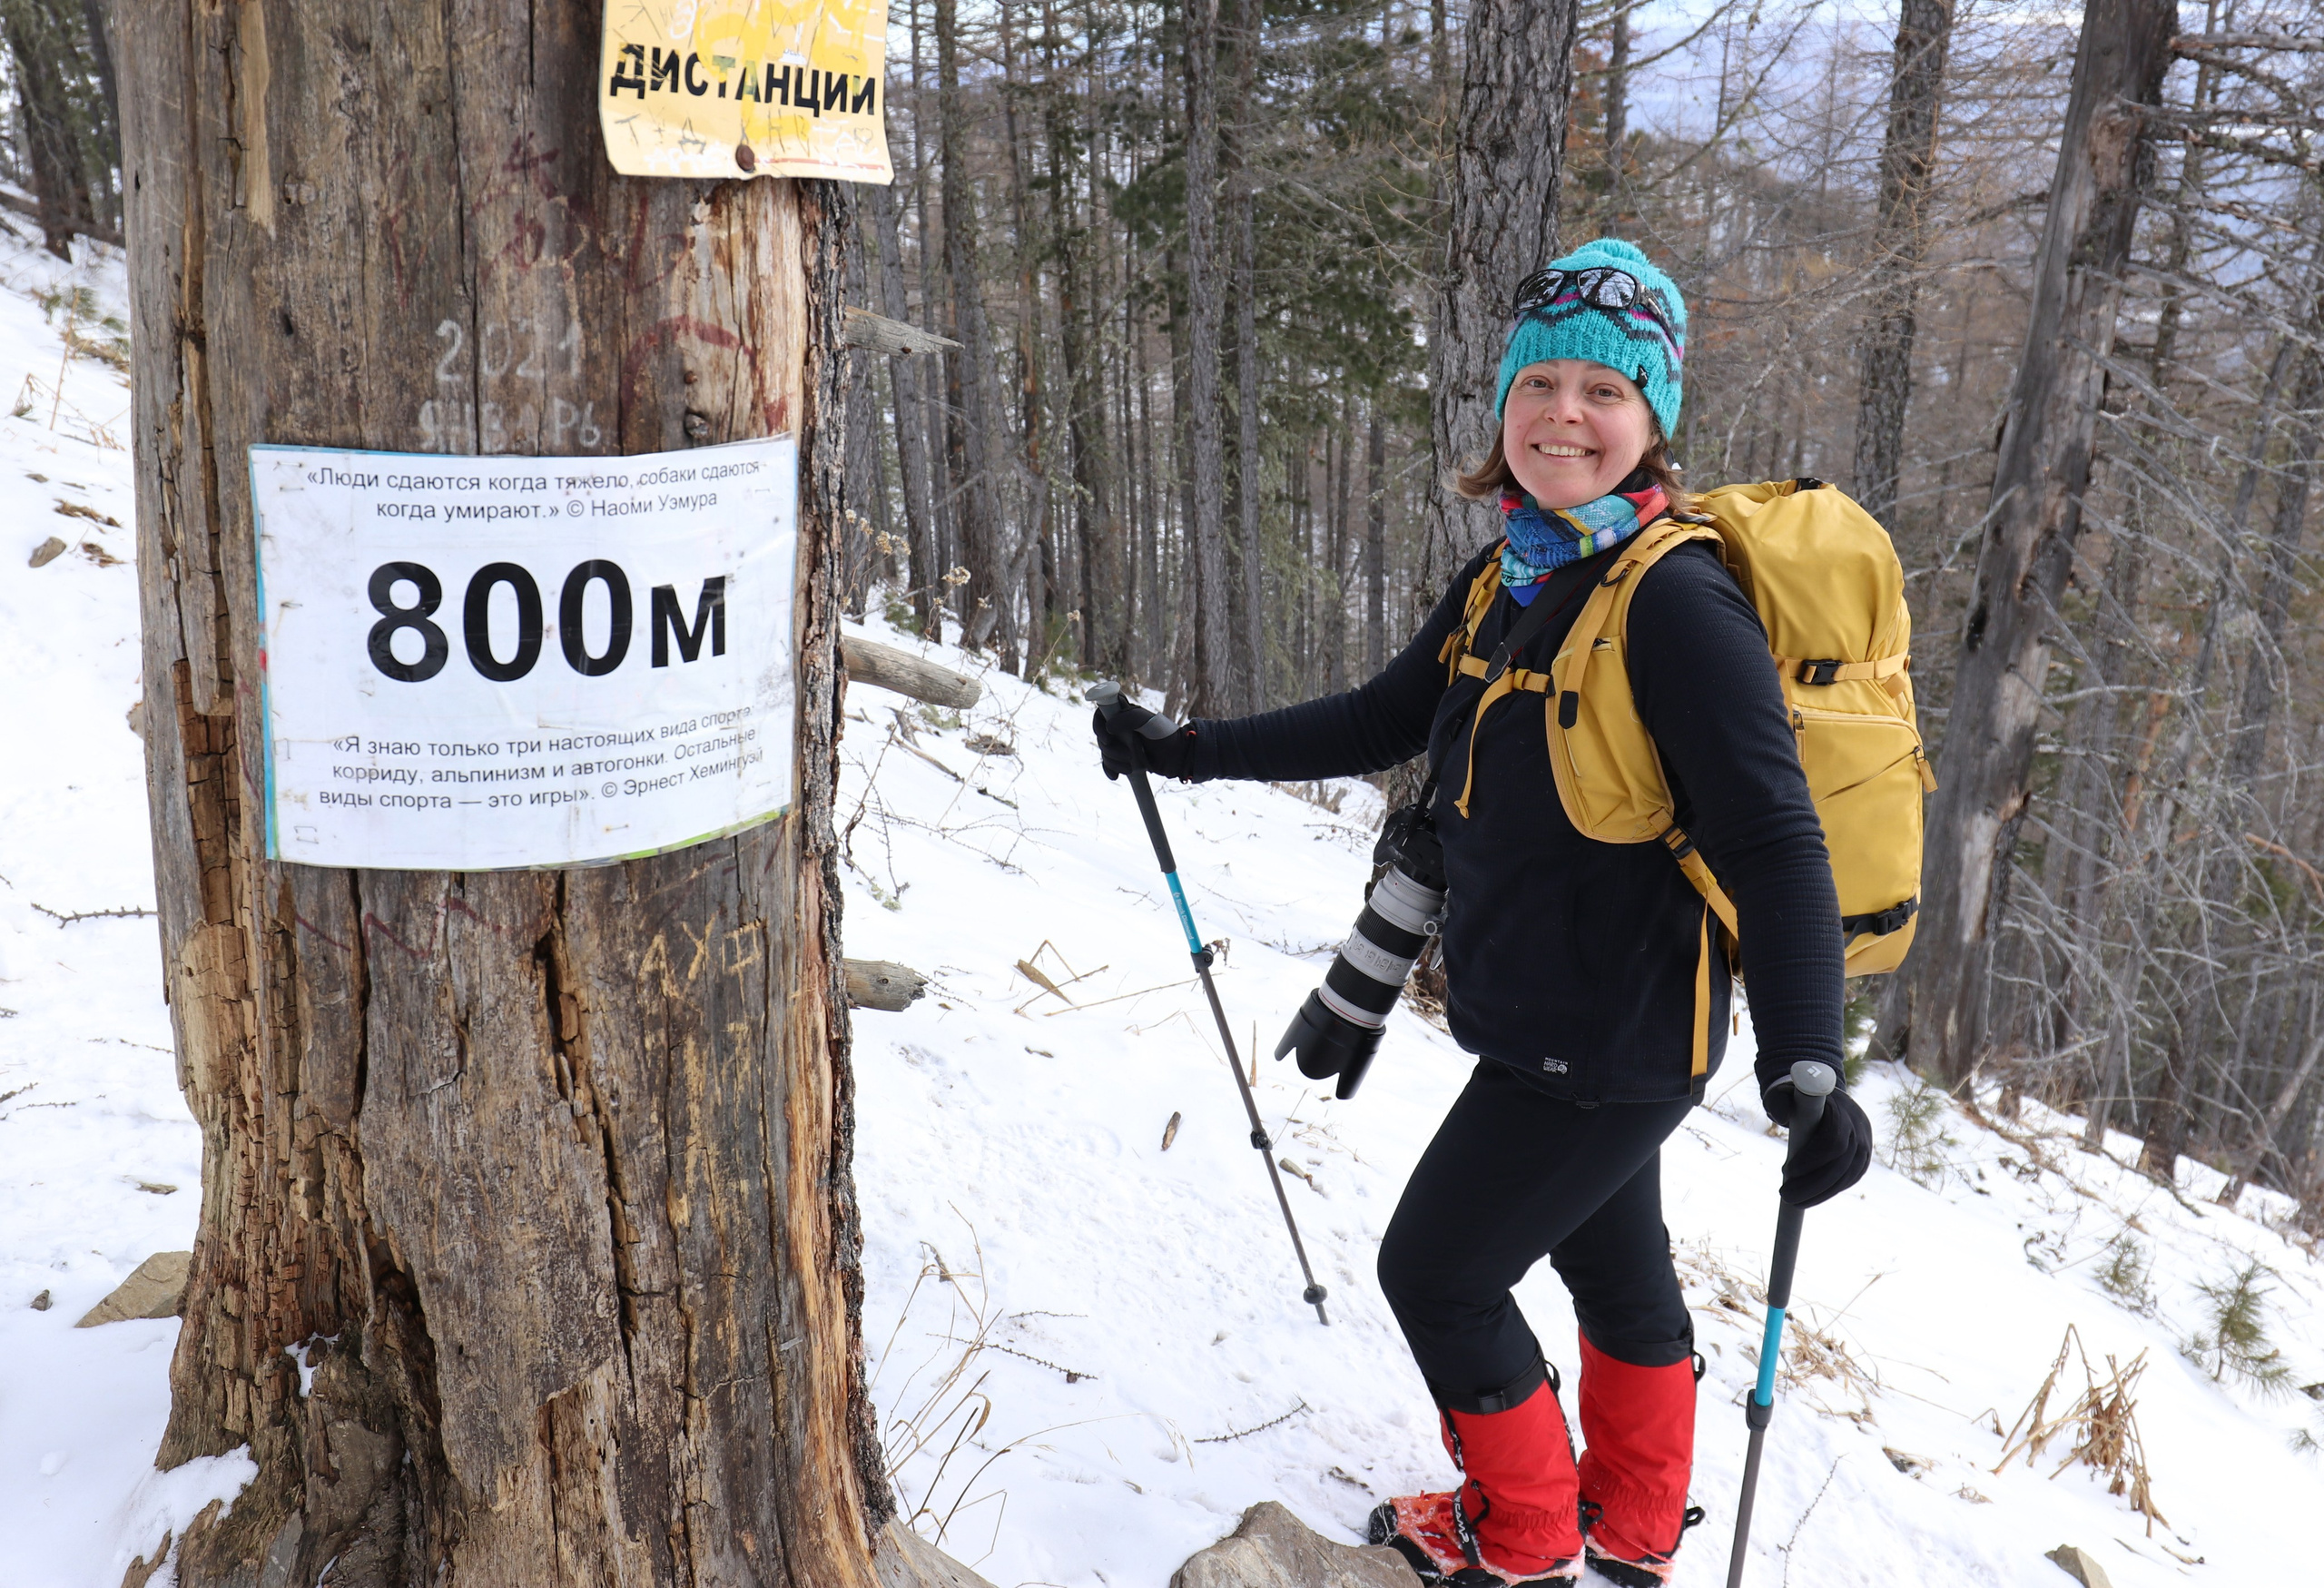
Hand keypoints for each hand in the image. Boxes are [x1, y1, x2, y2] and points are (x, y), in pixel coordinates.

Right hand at [1091, 701, 1195, 780]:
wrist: (1177, 756)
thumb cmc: (1164, 734)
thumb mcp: (1145, 720)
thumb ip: (1126, 718)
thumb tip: (1108, 727)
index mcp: (1123, 713)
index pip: (1100, 714)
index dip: (1098, 725)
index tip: (1107, 737)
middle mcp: (1120, 727)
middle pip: (1101, 737)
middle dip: (1111, 749)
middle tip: (1128, 754)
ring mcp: (1121, 743)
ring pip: (1105, 752)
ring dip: (1113, 761)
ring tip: (1130, 767)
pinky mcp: (1124, 757)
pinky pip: (1109, 763)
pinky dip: (1110, 769)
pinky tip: (1116, 775)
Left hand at [1763, 1080, 1871, 1207]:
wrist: (1827, 1098)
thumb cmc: (1800, 1098)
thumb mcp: (1784, 1093)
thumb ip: (1778, 1101)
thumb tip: (1781, 1116)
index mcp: (1842, 1111)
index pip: (1833, 1141)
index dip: (1812, 1159)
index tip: (1786, 1170)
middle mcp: (1859, 1130)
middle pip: (1840, 1165)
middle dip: (1812, 1185)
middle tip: (1784, 1194)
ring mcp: (1865, 1146)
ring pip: (1846, 1177)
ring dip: (1820, 1194)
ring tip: (1794, 1201)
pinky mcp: (1863, 1159)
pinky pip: (1849, 1180)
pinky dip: (1830, 1191)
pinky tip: (1810, 1197)